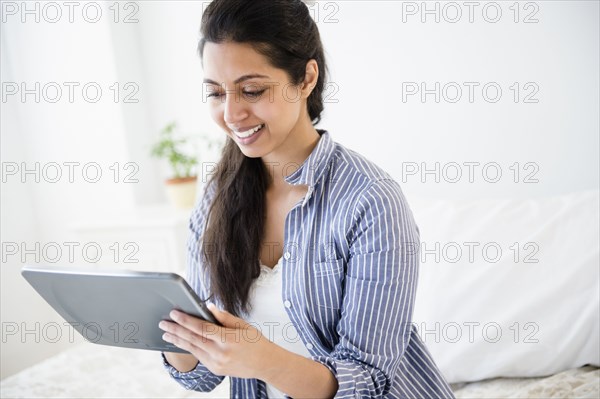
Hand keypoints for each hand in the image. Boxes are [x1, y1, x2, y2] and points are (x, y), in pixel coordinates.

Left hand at [158, 303, 274, 379]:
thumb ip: (224, 317)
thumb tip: (208, 307)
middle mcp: (220, 353)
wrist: (265, 364)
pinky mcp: (215, 370)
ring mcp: (217, 364)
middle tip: (163, 323)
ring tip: (166, 334)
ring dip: (178, 340)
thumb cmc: (256, 342)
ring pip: (193, 349)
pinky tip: (181, 342)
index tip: (175, 314)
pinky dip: (189, 348)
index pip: (202, 328)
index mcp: (228, 340)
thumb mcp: (244, 325)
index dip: (186, 320)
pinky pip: (199, 356)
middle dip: (176, 330)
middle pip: (193, 339)